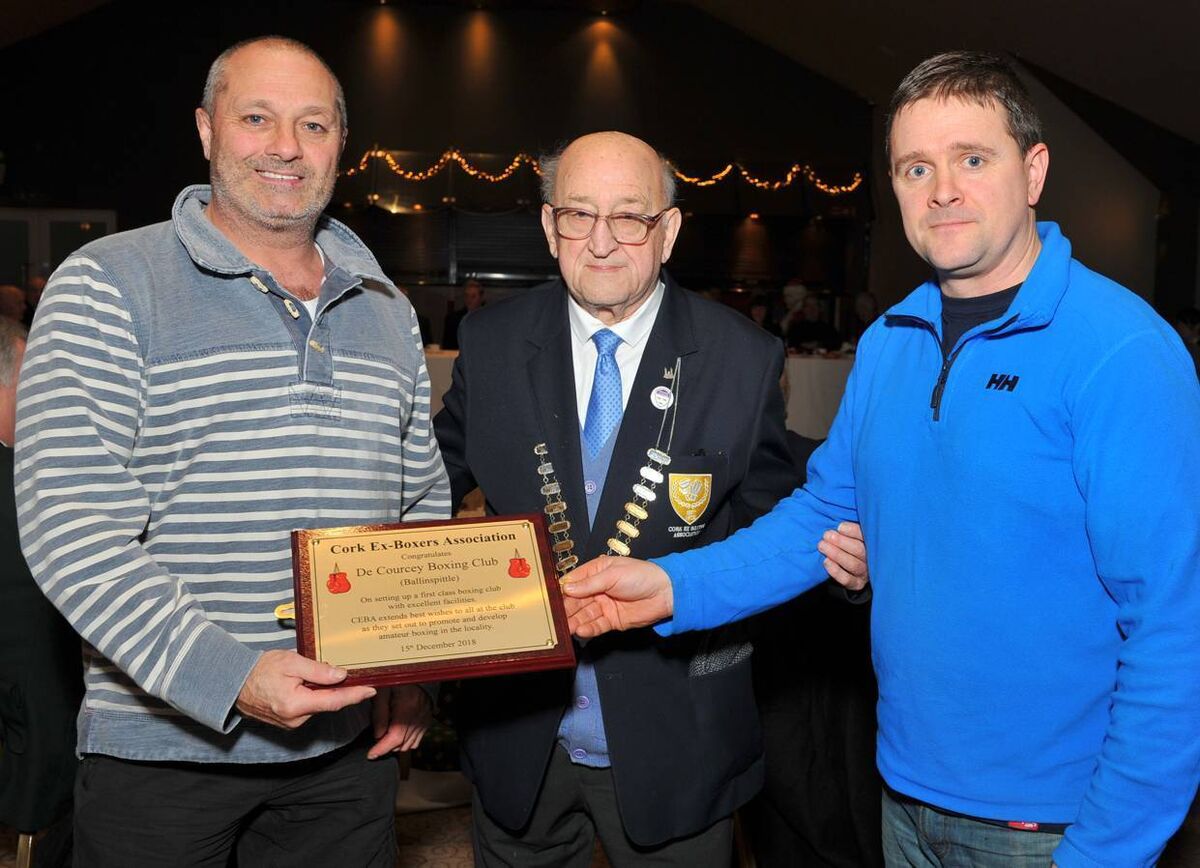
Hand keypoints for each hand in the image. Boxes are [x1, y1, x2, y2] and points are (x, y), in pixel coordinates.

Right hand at [236, 649, 375, 729]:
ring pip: (319, 705)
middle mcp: (295, 719)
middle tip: (349, 672)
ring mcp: (291, 723)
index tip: (371, 689)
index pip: (334, 701)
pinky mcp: (289, 722)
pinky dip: (314, 696)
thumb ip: (317, 670)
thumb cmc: (260, 670)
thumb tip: (341, 675)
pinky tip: (307, 684)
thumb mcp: (291, 662)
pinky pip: (309, 708)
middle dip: (340, 689)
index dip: (354, 695)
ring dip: (324, 692)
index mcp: (295, 704)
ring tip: (317, 674)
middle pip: (328, 703)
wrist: (234, 684)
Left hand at [368, 685, 432, 758]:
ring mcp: (425, 718)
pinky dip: (407, 741)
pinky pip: (418, 739)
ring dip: (397, 746)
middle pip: (402, 743)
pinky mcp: (427, 719)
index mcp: (407, 707)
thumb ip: (379, 713)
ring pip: (410, 744)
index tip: (371, 754)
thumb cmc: (395, 680)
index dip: (382, 749)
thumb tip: (377, 735)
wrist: (414, 671)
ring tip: (386, 739)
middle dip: (387, 747)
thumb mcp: (381, 692)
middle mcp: (419, 715)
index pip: (395, 737)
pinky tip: (398, 735)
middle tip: (376, 744)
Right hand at [560, 555, 673, 637]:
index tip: (550, 599)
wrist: (665, 593)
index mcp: (596, 572)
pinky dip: (587, 629)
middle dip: (566, 609)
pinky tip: (580, 630)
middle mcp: (597, 589)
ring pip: (584, 615)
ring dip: (574, 621)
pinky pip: (596, 626)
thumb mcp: (612, 574)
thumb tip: (567, 588)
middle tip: (555, 618)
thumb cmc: (643, 575)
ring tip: (565, 627)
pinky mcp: (611, 620)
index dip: (562, 591)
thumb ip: (589, 583)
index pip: (573, 582)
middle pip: (576, 601)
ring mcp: (604, 606)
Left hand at [817, 521, 868, 590]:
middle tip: (826, 535)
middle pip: (860, 550)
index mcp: (872, 542)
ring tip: (822, 546)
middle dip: (842, 542)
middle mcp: (871, 558)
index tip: (840, 527)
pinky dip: (836, 571)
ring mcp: (865, 572)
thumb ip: (847, 526)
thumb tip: (834, 516)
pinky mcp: (857, 584)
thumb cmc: (848, 542)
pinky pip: (848, 579)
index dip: (853, 531)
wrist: (850, 566)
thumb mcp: (852, 533)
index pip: (866, 536)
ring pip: (854, 564)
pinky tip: (826, 562)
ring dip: (837, 554)